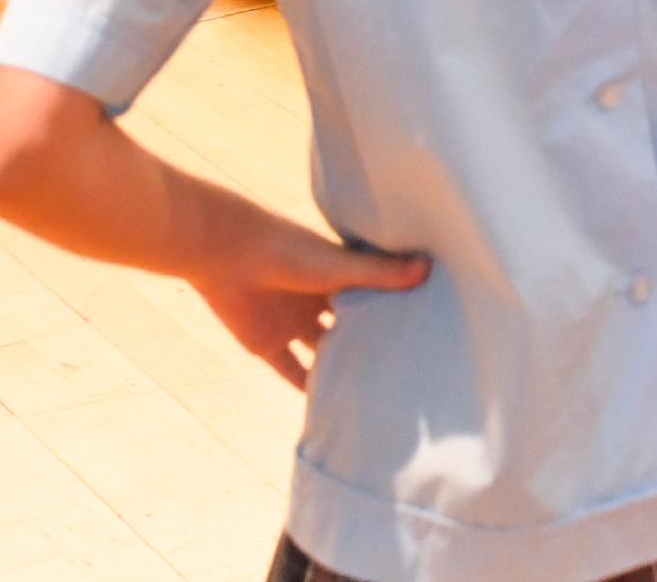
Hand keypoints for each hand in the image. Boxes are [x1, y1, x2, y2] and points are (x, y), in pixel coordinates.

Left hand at [190, 208, 430, 391]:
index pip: (375, 296)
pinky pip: (290, 370)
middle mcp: (318, 300)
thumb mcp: (340, 265)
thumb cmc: (288, 250)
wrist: (227, 255)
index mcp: (339, 275)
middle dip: (374, 341)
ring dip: (341, 366)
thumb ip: (381, 272)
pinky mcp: (267, 344)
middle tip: (409, 366)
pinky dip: (305, 387)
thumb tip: (429, 268)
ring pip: (323, 351)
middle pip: (351, 326)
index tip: (429, 327)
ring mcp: (293, 323)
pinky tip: (327, 405)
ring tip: (375, 390)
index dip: (397, 310)